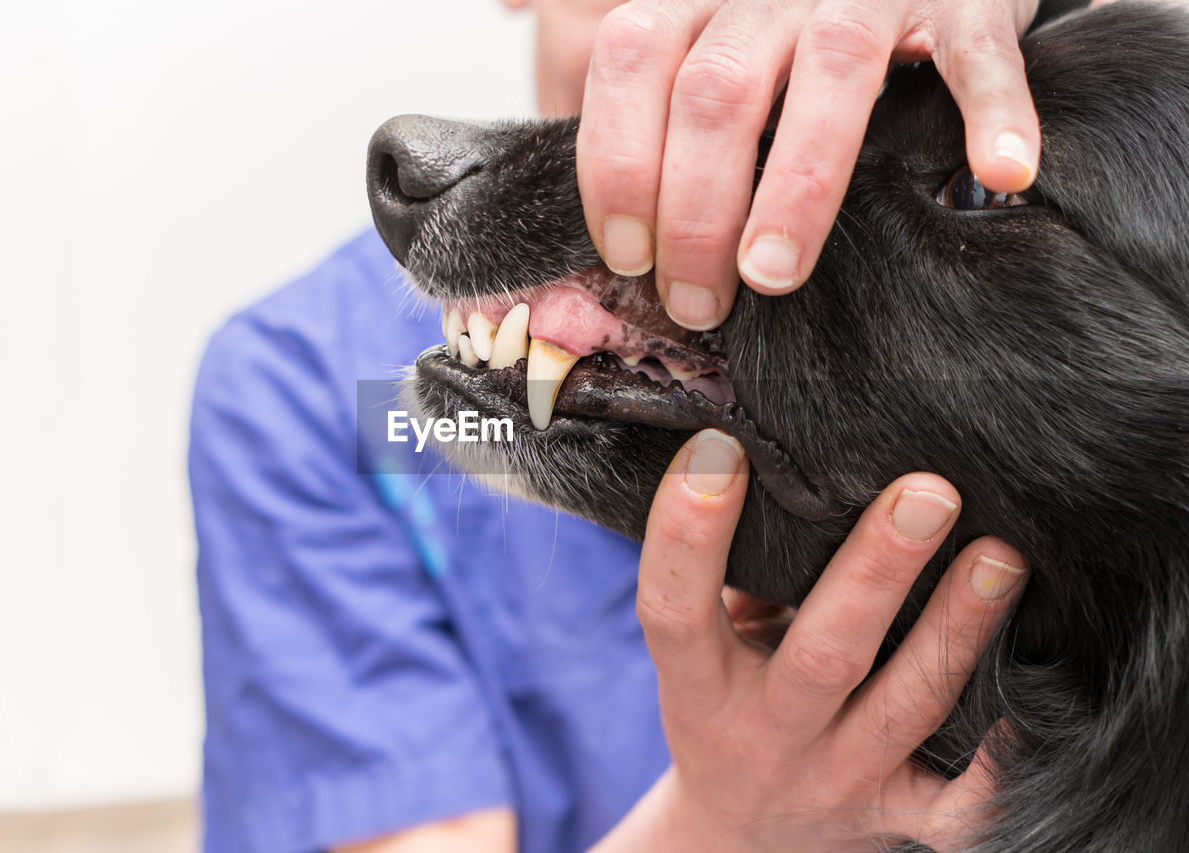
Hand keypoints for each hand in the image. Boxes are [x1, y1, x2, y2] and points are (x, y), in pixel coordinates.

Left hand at [577, 0, 1041, 327]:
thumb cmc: (785, 20)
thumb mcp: (697, 19)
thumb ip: (623, 47)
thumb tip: (505, 5)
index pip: (630, 66)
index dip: (617, 165)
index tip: (624, 255)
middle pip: (715, 92)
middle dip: (694, 209)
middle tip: (696, 304)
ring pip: (828, 78)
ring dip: (798, 186)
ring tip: (775, 275)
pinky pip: (976, 54)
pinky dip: (992, 112)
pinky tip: (1003, 176)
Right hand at [593, 430, 1028, 851]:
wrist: (736, 840)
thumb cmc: (722, 709)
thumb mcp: (702, 655)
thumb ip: (734, 582)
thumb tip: (785, 470)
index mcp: (698, 689)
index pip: (674, 610)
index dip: (687, 532)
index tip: (719, 446)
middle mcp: (766, 738)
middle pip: (822, 657)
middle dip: (875, 571)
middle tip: (925, 493)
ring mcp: (836, 782)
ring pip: (907, 708)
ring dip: (957, 630)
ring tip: (999, 557)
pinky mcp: (895, 816)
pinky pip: (959, 805)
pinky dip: (1003, 761)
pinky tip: (1034, 688)